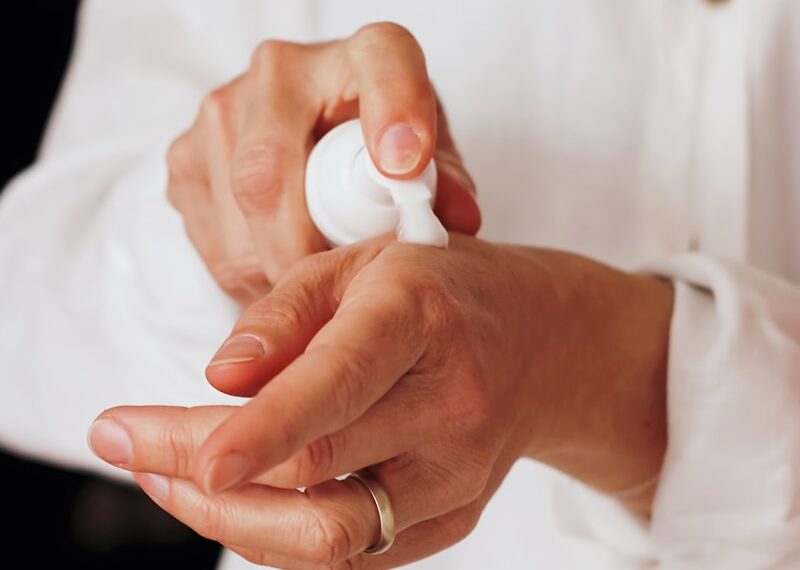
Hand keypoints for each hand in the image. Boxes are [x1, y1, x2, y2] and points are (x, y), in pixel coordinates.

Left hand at [90, 235, 672, 567]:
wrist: (544, 342)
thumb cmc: (442, 291)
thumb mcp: (361, 264)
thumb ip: (285, 316)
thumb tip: (218, 378)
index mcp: (417, 319)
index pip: (338, 385)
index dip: (261, 430)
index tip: (190, 459)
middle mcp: (447, 406)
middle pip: (315, 473)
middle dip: (198, 473)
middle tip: (127, 441)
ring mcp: (456, 475)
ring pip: (330, 536)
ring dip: (230, 519)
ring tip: (168, 475)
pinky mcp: (453, 518)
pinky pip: (353, 553)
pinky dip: (278, 534)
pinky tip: (238, 495)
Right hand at [166, 23, 480, 303]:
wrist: (310, 135)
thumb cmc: (380, 148)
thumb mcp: (428, 160)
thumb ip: (445, 186)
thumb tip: (457, 220)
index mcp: (364, 55)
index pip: (383, 65)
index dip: (394, 112)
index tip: (405, 166)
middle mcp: (281, 70)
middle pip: (271, 173)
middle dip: (304, 250)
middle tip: (335, 289)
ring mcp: (222, 111)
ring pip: (237, 214)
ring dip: (276, 269)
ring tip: (313, 282)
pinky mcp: (186, 157)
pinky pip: (211, 238)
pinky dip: (248, 271)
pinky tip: (280, 267)